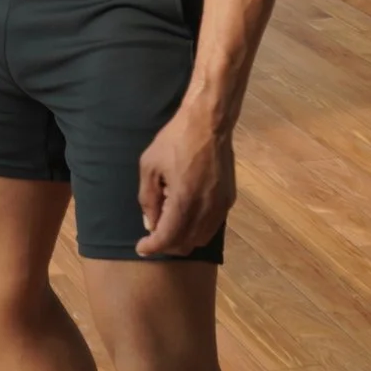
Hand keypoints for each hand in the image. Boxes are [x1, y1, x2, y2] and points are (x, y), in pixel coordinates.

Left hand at [136, 108, 234, 257]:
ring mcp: (220, 206)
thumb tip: (150, 224)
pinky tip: (186, 213)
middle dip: (166, 245)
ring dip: (182, 238)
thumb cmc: (175, 140)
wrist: (208, 123)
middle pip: (185, 244)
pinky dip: (197, 229)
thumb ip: (148, 198)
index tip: (141, 247)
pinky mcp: (229, 200)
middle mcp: (206, 209)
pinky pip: (212, 226)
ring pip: (201, 239)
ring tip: (169, 221)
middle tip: (152, 234)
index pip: (168, 238)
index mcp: (184, 201)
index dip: (152, 247)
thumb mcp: (149, 166)